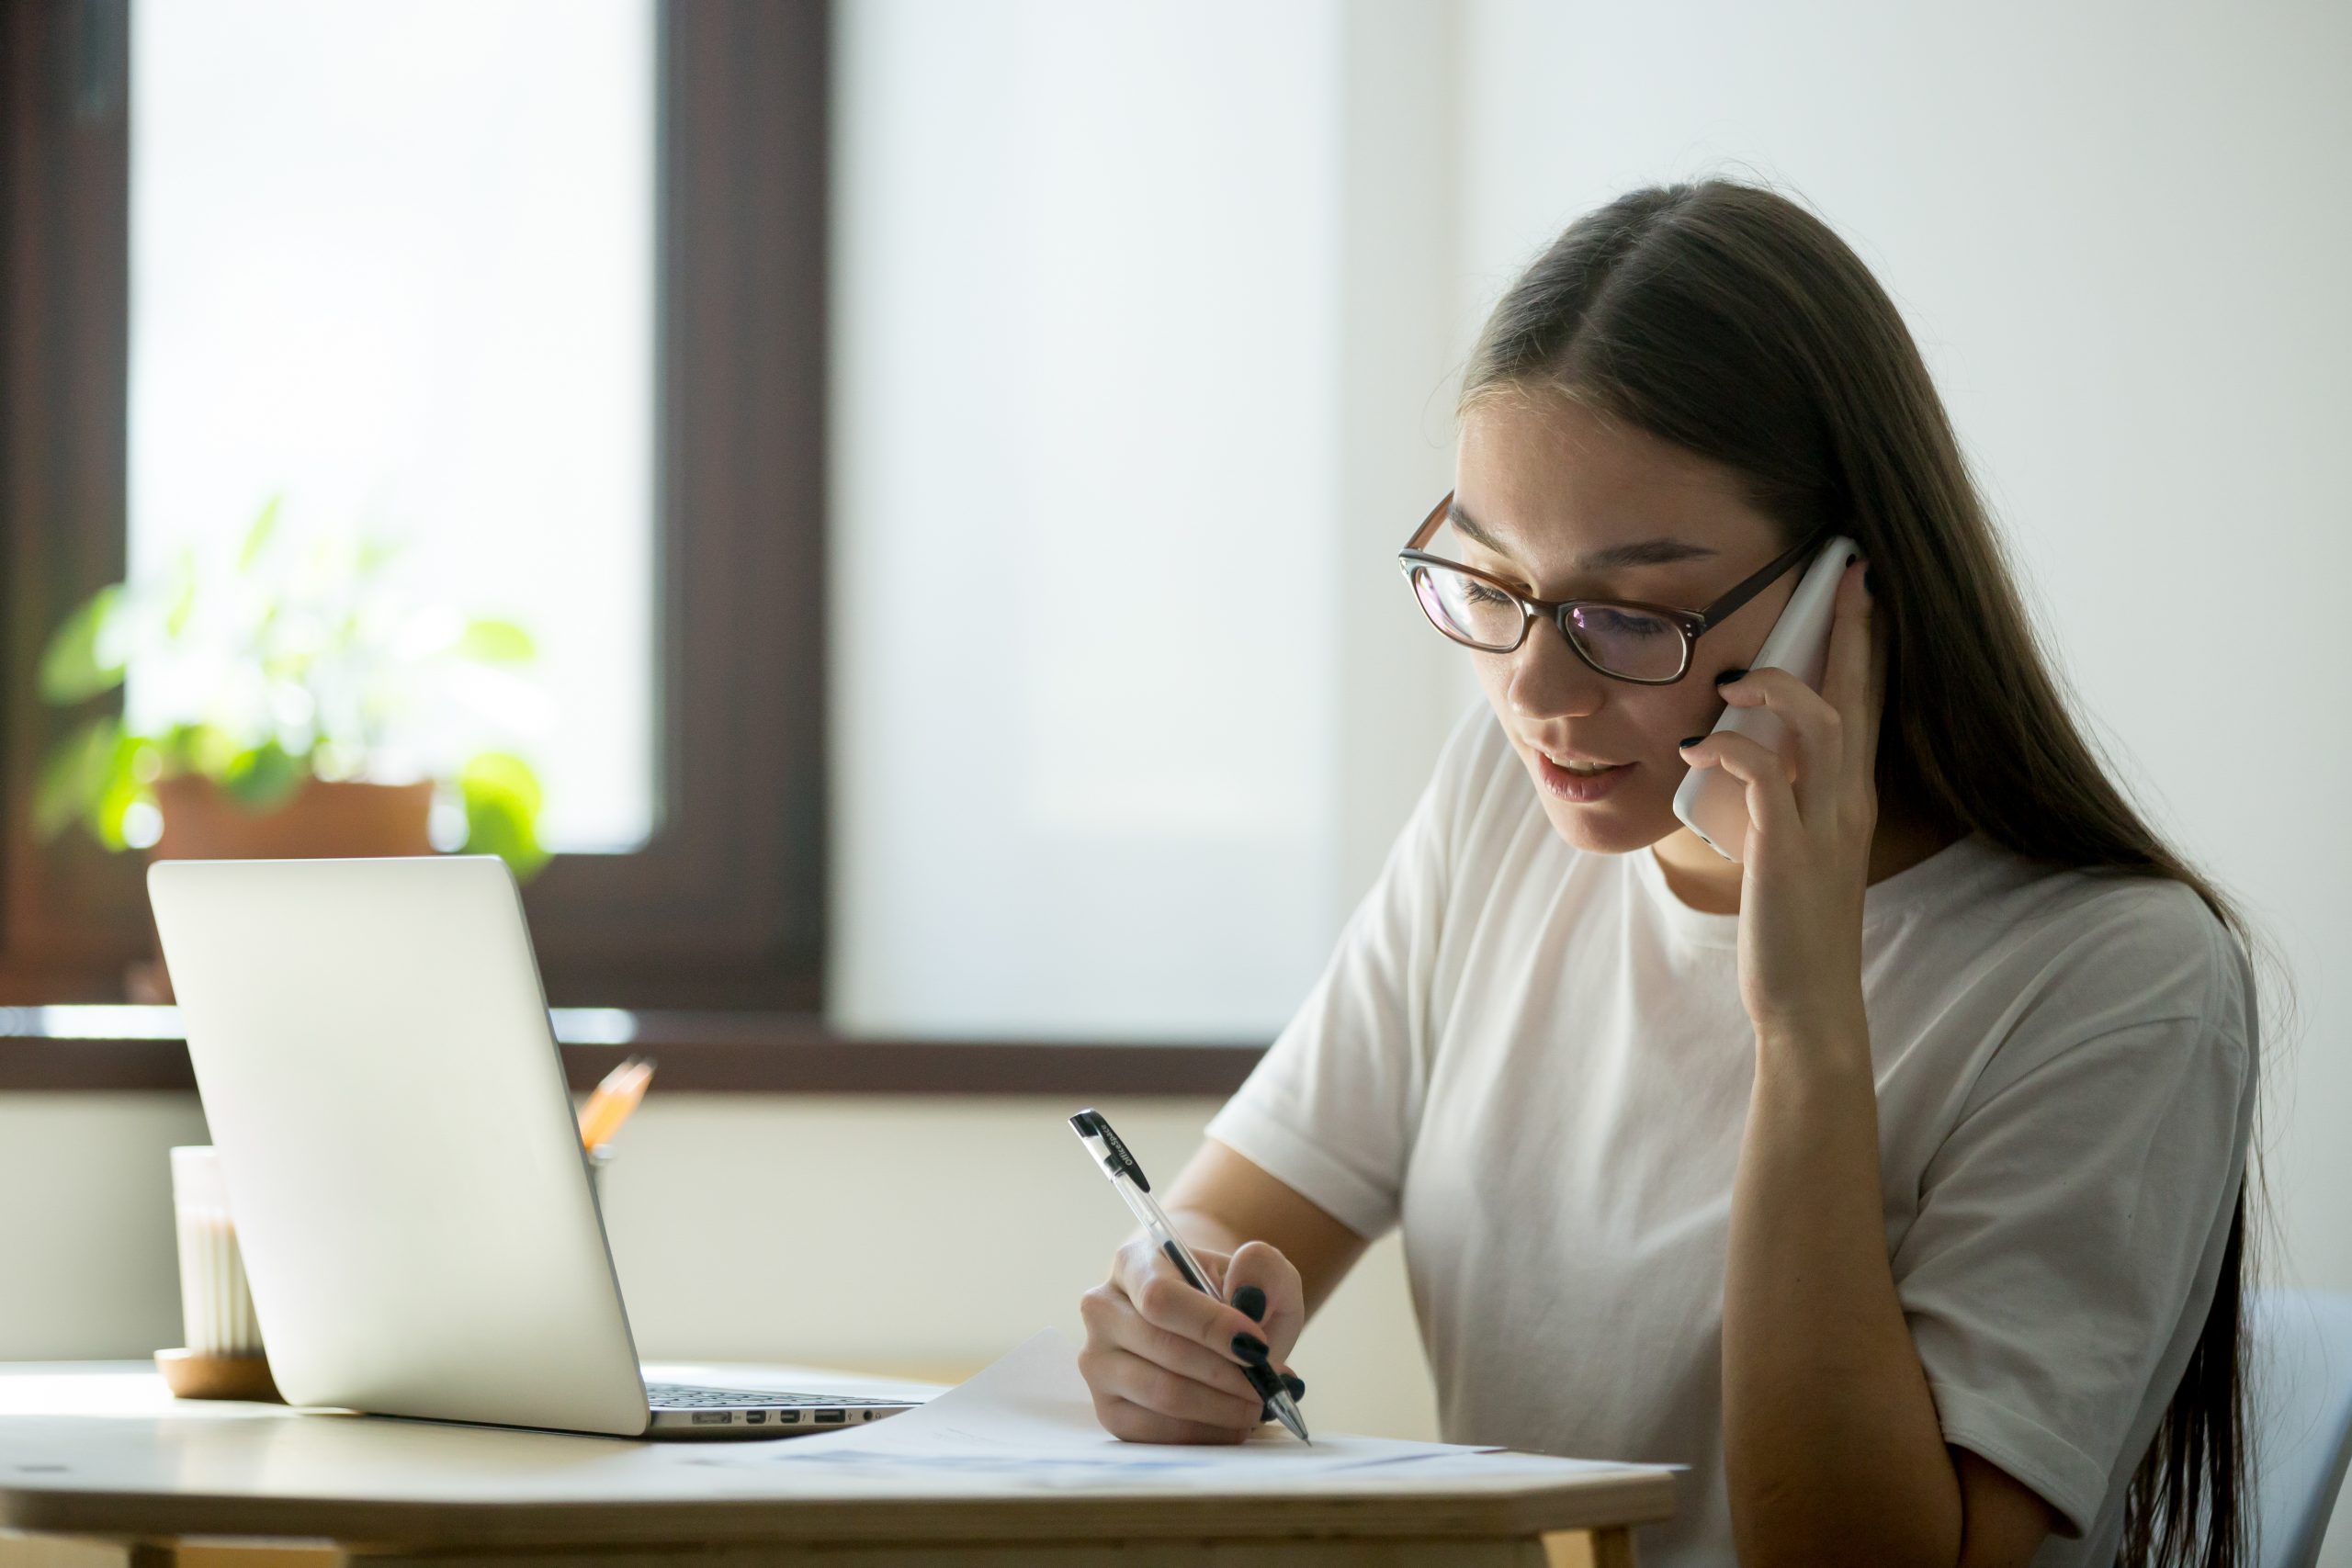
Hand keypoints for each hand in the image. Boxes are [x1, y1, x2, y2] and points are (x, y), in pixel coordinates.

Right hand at [1077, 1235, 1305, 1442]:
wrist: (1209, 1328)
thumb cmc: (1233, 1298)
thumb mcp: (1260, 1273)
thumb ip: (1263, 1268)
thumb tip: (1247, 1292)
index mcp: (1132, 1264)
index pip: (1160, 1297)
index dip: (1210, 1325)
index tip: (1257, 1346)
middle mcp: (1103, 1310)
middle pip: (1161, 1349)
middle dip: (1226, 1373)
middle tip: (1268, 1385)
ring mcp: (1098, 1363)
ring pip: (1160, 1394)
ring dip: (1221, 1407)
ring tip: (1257, 1404)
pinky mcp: (1108, 1410)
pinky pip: (1155, 1432)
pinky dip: (1205, 1432)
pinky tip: (1233, 1421)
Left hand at [1677, 555, 1883, 1047]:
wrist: (1808, 1003)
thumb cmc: (1792, 927)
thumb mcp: (1793, 849)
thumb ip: (1782, 800)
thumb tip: (1745, 758)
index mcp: (1851, 799)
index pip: (1868, 706)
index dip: (1867, 648)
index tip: (1863, 593)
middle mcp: (1848, 803)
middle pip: (1857, 698)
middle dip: (1851, 633)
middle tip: (1846, 574)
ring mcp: (1823, 826)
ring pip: (1822, 727)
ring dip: (1777, 690)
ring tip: (1733, 683)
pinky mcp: (1788, 851)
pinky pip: (1764, 779)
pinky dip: (1731, 753)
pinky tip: (1698, 753)